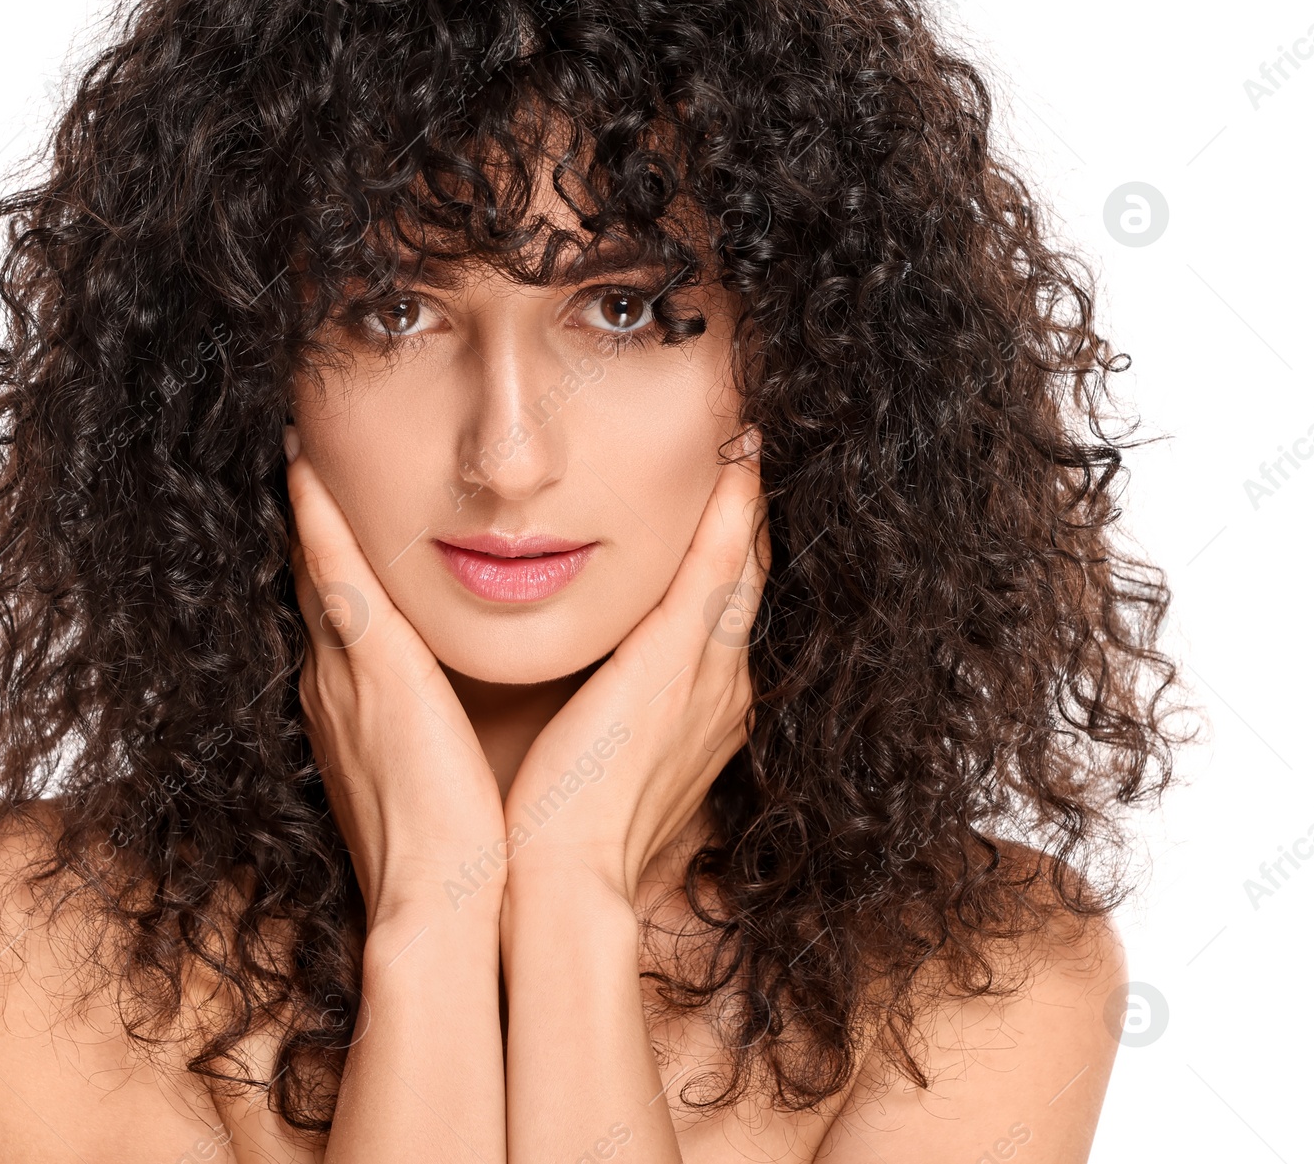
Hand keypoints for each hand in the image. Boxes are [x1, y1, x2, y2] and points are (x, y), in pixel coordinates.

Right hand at [284, 430, 507, 928]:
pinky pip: (334, 574)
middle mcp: (334, 678)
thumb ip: (432, 718)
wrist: (440, 900)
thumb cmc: (453, 841)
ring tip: (297, 437)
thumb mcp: (434, 761)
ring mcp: (342, 670)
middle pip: (315, 577)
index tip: (325, 501)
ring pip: (318, 564)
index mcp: (352, 701)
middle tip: (300, 448)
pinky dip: (317, 522)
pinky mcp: (369, 667)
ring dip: (307, 503)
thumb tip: (459, 696)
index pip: (336, 609)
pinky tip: (305, 468)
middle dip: (308, 517)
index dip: (327, 553)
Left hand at [500, 436, 769, 906]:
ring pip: (744, 562)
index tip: (727, 492)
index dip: (732, 546)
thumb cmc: (565, 824)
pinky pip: (718, 569)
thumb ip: (610, 705)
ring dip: (749, 497)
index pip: (725, 606)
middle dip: (751, 512)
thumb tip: (588, 677)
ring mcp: (709, 672)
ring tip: (749, 431)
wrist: (561, 883)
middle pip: (748, 576)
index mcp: (704, 706)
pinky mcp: (678, 663)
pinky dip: (733, 512)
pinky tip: (740, 460)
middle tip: (749, 442)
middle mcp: (723, 684)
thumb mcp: (603, 752)